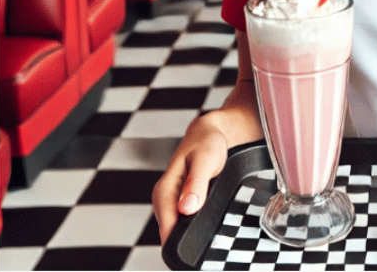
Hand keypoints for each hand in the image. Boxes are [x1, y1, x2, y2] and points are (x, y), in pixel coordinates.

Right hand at [152, 118, 230, 242]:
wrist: (209, 134)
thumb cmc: (206, 143)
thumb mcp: (206, 159)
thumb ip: (196, 183)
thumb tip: (187, 208)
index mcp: (165, 191)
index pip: (167, 229)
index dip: (182, 240)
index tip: (198, 243)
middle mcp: (165, 200)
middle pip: (172, 235)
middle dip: (190, 240)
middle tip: (210, 236)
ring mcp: (173, 204)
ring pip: (179, 231)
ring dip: (194, 234)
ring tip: (211, 228)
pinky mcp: (182, 205)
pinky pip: (186, 224)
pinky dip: (197, 226)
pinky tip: (208, 222)